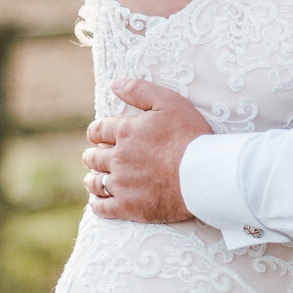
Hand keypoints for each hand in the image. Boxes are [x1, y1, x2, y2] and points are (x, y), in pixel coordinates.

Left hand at [81, 78, 212, 223]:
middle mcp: (118, 158)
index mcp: (126, 132)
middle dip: (92, 156)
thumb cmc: (189, 135)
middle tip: (92, 157)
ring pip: (96, 182)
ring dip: (92, 179)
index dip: (95, 132)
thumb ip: (139, 90)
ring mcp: (121, 184)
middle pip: (94, 157)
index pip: (98, 130)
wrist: (201, 173)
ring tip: (92, 179)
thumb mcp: (168, 102)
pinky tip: (97, 201)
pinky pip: (103, 208)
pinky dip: (97, 204)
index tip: (96, 136)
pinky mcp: (128, 207)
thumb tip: (114, 84)